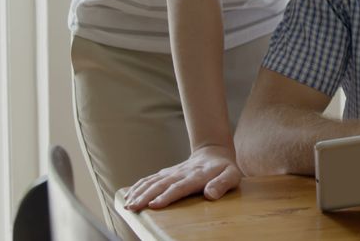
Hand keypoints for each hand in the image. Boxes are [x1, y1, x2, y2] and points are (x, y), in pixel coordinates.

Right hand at [123, 144, 240, 210]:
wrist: (214, 153)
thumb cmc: (225, 169)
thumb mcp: (232, 175)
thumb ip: (222, 184)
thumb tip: (210, 195)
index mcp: (197, 175)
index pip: (180, 186)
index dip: (167, 195)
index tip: (155, 204)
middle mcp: (182, 173)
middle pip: (161, 184)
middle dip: (146, 196)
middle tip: (133, 207)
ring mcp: (172, 172)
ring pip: (152, 181)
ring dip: (139, 192)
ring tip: (127, 204)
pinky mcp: (166, 173)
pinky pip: (149, 179)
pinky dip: (138, 186)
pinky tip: (128, 195)